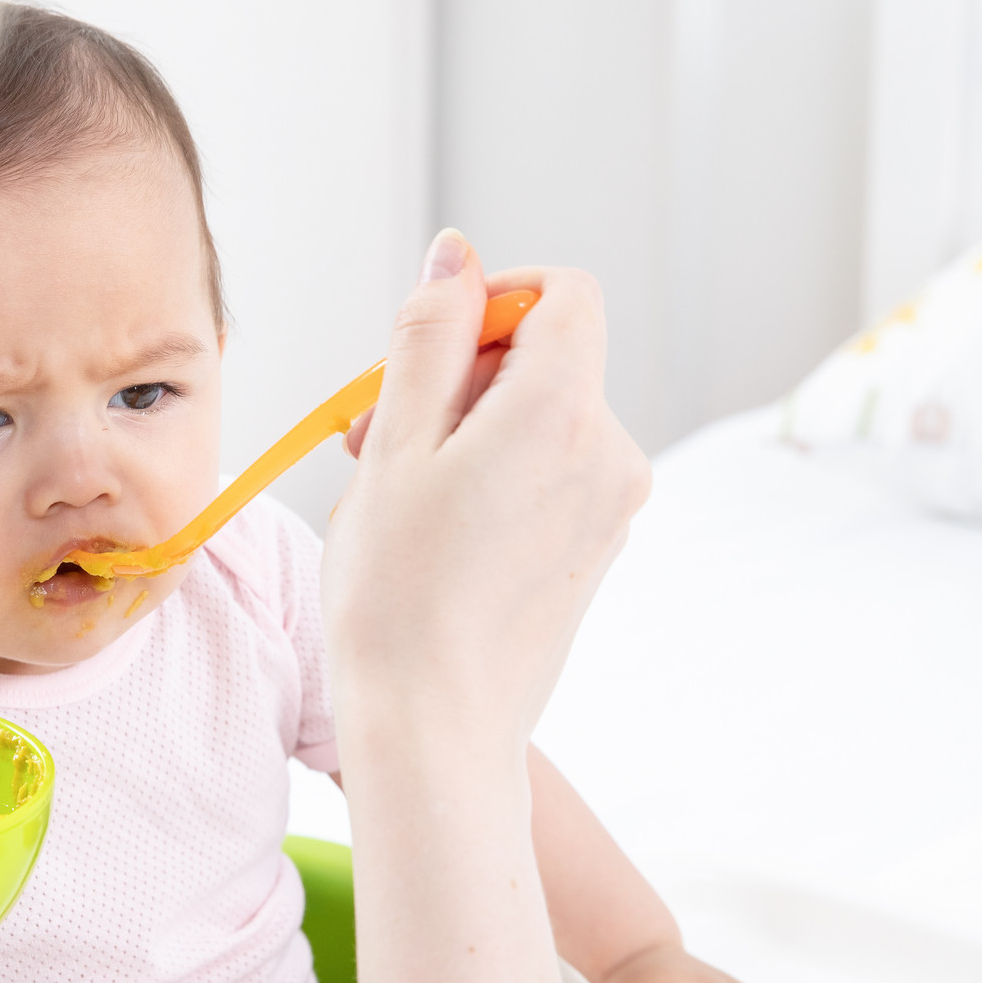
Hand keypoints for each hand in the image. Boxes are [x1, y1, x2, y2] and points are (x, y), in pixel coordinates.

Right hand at [324, 230, 650, 750]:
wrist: (435, 728)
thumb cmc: (398, 596)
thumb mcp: (394, 445)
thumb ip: (429, 336)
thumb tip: (457, 254)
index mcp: (564, 412)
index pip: (564, 294)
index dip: (493, 296)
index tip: (428, 344)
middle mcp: (610, 453)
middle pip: (544, 358)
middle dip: (456, 375)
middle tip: (371, 434)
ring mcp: (610, 506)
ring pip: (537, 419)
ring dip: (462, 431)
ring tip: (390, 493)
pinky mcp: (595, 548)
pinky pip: (545, 474)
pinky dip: (489, 478)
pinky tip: (428, 531)